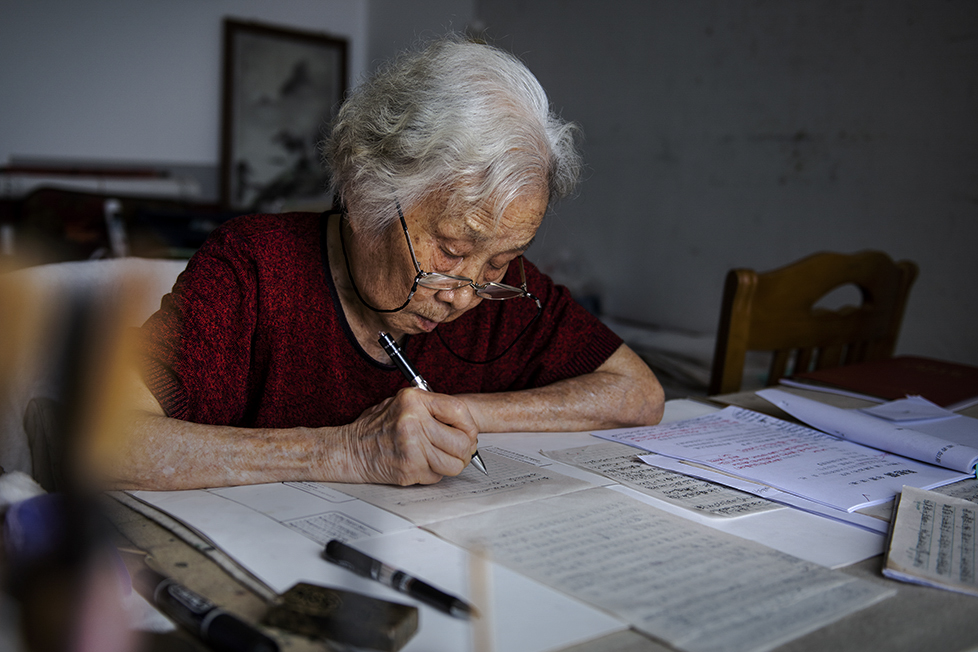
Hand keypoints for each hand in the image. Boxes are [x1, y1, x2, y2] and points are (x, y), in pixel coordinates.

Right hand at [342, 388, 479, 484]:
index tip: (468, 433)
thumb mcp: (402, 404)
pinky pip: (437, 476)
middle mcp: (414, 421)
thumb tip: (465, 424)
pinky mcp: (409, 469)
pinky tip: (420, 464)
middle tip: (458, 451)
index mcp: (414, 400)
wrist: (349, 450)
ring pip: (454, 464)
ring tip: (439, 459)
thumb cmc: (376, 427)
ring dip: (451, 465)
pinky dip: (433, 474)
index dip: (470, 426)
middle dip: (465, 451)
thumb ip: (432, 409)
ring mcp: (412, 447)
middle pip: (462, 442)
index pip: (460, 412)